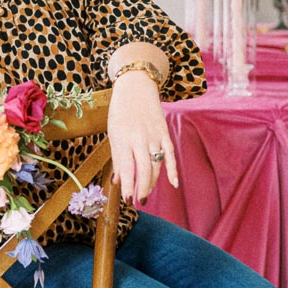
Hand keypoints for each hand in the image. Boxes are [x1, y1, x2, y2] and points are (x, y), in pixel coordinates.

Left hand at [107, 71, 176, 203]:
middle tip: (139, 201)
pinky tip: (173, 184)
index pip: (126, 168)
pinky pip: (169, 154)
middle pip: (143, 169)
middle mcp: (139, 139)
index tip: (127, 200)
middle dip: (142, 188)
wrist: (136, 87)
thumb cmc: (120, 111)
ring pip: (156, 165)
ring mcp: (153, 135)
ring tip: (147, 194)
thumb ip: (117, 158)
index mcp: (123, 139)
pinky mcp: (164, 132)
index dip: (128, 186)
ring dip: (152, 182)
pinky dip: (172, 169)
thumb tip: (117, 181)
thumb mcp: (113, 133)